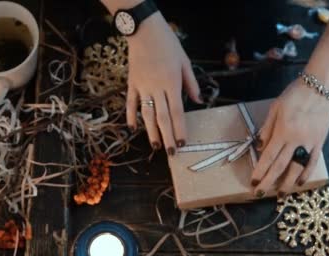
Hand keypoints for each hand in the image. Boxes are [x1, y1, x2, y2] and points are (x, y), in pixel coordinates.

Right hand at [125, 12, 201, 154]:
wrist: (144, 30)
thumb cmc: (168, 44)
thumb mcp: (185, 62)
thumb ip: (191, 84)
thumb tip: (198, 102)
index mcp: (171, 83)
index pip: (177, 112)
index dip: (180, 129)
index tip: (182, 143)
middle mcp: (156, 88)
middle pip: (162, 117)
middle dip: (167, 136)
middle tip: (170, 153)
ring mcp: (142, 87)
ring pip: (146, 114)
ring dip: (150, 131)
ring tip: (155, 145)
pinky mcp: (131, 83)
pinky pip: (130, 103)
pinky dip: (131, 116)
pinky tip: (133, 128)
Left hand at [250, 77, 328, 196]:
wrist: (322, 86)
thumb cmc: (295, 94)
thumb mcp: (275, 108)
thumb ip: (267, 128)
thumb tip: (261, 148)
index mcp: (283, 131)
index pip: (269, 156)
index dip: (261, 171)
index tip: (253, 182)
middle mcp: (297, 140)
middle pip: (281, 166)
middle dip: (269, 182)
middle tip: (260, 194)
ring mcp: (310, 143)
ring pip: (297, 168)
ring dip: (288, 183)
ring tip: (280, 194)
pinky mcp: (320, 142)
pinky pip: (312, 162)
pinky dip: (306, 174)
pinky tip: (300, 182)